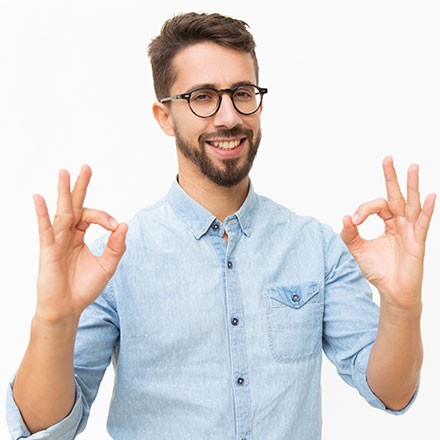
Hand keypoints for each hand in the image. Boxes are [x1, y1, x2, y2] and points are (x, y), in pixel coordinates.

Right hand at [33, 165, 127, 322]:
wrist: (68, 309)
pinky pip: (45, 229)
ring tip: (65, 172)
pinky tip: (39, 198)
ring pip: (62, 212)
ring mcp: (57, 240)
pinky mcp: (48, 250)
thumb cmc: (84, 287)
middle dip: (80, 186)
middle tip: (86, 167)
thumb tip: (124, 225)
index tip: (115, 226)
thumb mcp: (107, 266)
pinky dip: (42, 213)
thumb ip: (116, 246)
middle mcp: (68, 234)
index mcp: (80, 236)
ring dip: (64, 192)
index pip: (92, 216)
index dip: (105, 217)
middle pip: (75, 205)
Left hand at [340, 156, 435, 309]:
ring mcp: (410, 230)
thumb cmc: (377, 270)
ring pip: (411, 204)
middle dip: (392, 177)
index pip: (377, 206)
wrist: (391, 292)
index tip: (354, 221)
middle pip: (396, 195)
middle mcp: (400, 223)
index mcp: (387, 223)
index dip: (363, 210)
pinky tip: (429, 196)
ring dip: (412, 185)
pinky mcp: (418, 242)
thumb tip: (344, 216)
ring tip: (413, 166)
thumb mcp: (357, 250)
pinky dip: (427, 209)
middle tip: (387, 158)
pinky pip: (423, 223)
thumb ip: (350, 234)